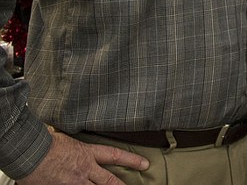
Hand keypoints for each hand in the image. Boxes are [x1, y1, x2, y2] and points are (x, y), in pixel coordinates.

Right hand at [18, 130, 148, 184]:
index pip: (115, 155)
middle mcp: (84, 169)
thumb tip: (66, 136)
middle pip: (109, 180)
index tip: (145, 164)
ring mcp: (74, 182)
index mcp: (87, 153)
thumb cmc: (44, 142)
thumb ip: (72, 141)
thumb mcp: (65, 136)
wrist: (30, 153)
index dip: (132, 160)